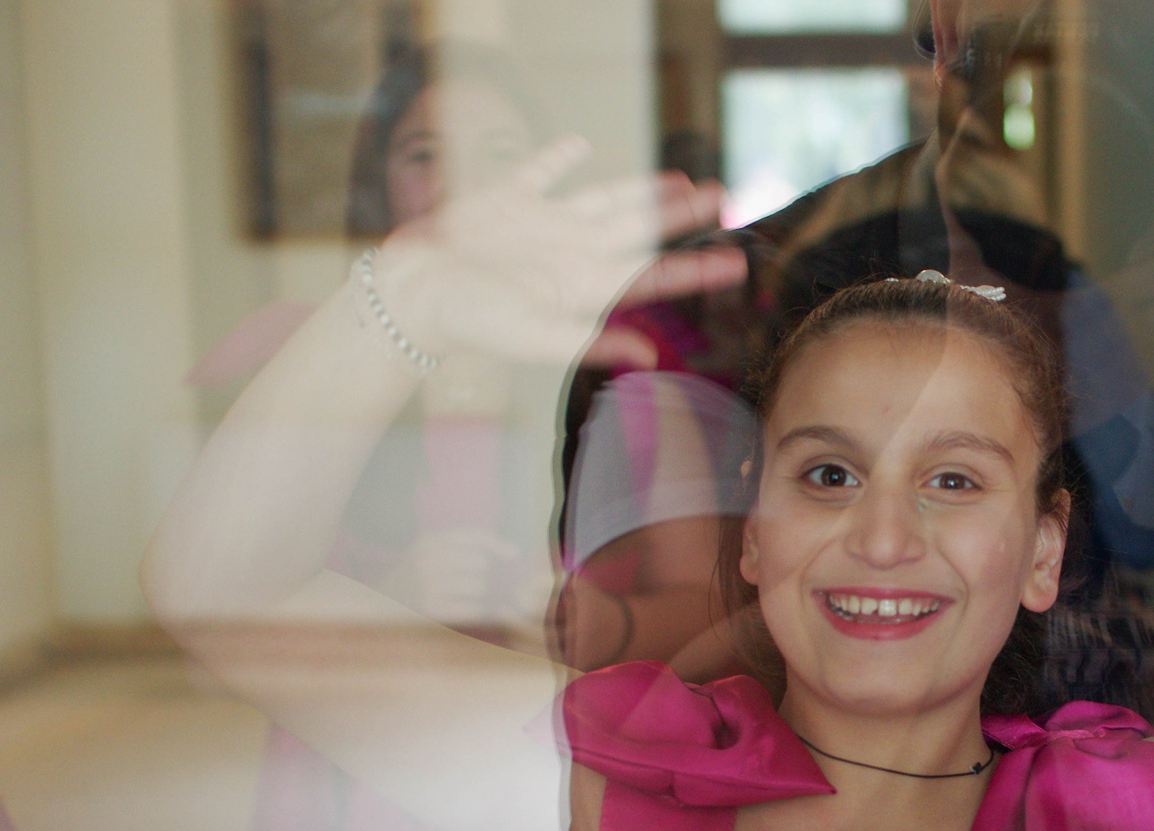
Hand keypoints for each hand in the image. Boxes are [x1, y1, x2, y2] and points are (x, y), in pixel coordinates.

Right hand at [373, 137, 746, 365]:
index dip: (697, 269)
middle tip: (721, 197)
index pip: (656, 274)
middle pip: (642, 228)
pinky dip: (556, 159)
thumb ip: (595, 342)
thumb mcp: (539, 336)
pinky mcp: (506, 201)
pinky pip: (538, 174)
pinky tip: (576, 148)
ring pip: (605, 199)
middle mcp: (573, 252)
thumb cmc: (474, 321)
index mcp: (587, 283)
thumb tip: (651, 358)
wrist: (415, 293)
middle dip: (681, 216)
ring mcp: (542, 225)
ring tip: (676, 180)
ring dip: (641, 189)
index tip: (738, 262)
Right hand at [380, 528, 534, 626]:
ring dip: (476, 593)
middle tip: (466, 581)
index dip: (497, 544)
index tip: (514, 554)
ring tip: (457, 594)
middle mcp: (428, 559)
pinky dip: (472, 609)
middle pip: (480, 563)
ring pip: (478, 586)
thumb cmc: (416, 574)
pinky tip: (458, 607)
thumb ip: (461, 546)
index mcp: (429, 541)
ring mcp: (429, 584)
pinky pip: (472, 607)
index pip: (473, 536)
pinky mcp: (432, 608)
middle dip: (481, 574)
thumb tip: (510, 554)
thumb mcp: (430, 550)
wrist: (383, 601)